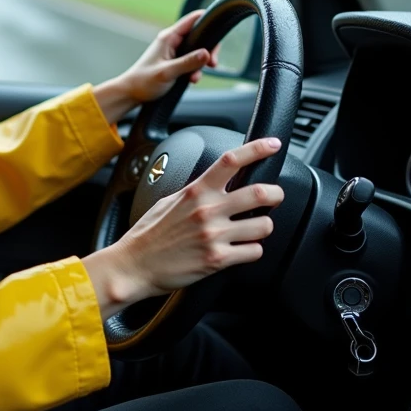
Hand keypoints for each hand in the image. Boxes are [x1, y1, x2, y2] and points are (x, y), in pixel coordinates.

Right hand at [83, 138, 283, 319]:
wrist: (134, 265)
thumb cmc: (149, 234)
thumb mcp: (169, 201)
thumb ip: (195, 192)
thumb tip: (214, 185)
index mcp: (196, 191)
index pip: (231, 161)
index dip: (257, 149)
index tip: (272, 144)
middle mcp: (207, 210)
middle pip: (260, 192)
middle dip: (277, 194)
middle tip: (276, 197)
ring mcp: (214, 235)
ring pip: (264, 225)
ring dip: (264, 227)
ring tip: (253, 229)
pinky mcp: (217, 259)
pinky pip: (254, 252)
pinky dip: (252, 250)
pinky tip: (242, 249)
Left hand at [92, 10, 218, 123]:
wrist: (131, 93)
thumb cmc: (144, 81)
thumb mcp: (167, 72)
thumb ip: (188, 63)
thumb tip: (207, 54)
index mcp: (169, 37)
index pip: (193, 19)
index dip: (208, 21)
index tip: (220, 32)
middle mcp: (172, 41)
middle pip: (200, 36)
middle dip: (209, 50)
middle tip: (212, 64)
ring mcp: (174, 51)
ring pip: (198, 50)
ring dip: (202, 63)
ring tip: (196, 77)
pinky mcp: (176, 62)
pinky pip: (192, 61)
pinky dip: (196, 70)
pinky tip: (192, 80)